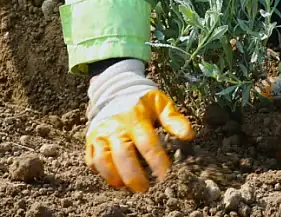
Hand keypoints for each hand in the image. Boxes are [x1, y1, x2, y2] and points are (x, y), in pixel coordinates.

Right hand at [85, 60, 194, 192]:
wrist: (115, 90)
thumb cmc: (142, 102)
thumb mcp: (160, 104)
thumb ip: (174, 119)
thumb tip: (189, 135)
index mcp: (136, 117)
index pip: (147, 143)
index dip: (157, 161)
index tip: (165, 175)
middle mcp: (116, 126)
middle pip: (122, 154)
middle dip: (133, 175)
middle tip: (144, 189)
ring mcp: (101, 133)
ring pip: (103, 159)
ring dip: (114, 176)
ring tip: (127, 187)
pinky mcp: (91, 140)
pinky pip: (92, 160)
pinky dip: (101, 172)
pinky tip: (114, 179)